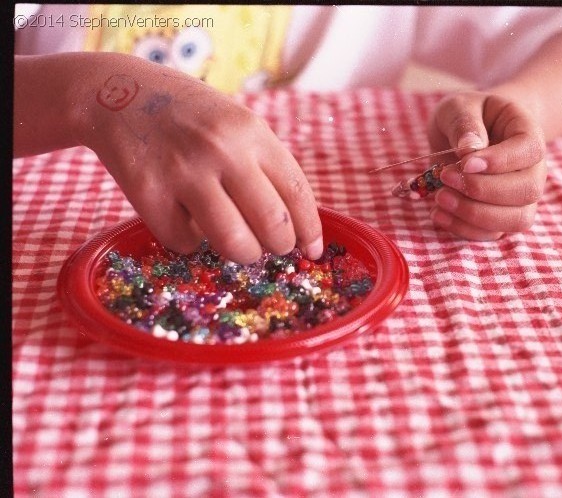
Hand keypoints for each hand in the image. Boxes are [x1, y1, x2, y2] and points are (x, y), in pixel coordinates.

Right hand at [80, 57, 322, 263]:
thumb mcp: (237, 123)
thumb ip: (265, 164)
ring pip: (233, 242)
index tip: (312, 250)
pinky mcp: (147, 193)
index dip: (310, 229)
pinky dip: (191, 243)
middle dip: (279, 247)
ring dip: (242, 254)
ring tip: (239, 246)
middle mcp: (222, 151)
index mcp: (252, 132)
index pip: (297, 192)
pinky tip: (187, 223)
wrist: (117, 94)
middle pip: (271, 224)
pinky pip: (184, 242)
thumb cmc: (190, 115)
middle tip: (272, 248)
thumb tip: (296, 224)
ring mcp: (183, 172)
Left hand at [427, 91, 546, 239]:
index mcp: (528, 133)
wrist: (471, 133)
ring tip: (440, 198)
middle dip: (483, 190)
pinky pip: (492, 234)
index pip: (528, 151)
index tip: (465, 162)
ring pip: (514, 219)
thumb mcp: (459, 106)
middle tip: (446, 177)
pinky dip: (464, 229)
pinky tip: (438, 214)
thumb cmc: (468, 116)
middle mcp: (533, 169)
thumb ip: (464, 122)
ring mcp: (520, 198)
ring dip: (474, 214)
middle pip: (526, 190)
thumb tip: (469, 151)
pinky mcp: (501, 217)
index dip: (499, 161)